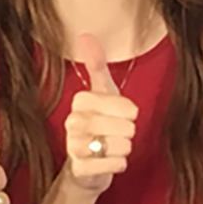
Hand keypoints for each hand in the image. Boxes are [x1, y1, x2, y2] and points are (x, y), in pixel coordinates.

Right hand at [64, 35, 138, 194]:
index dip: (129, 112)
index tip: (121, 114)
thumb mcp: (102, 92)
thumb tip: (86, 34)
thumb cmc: (98, 123)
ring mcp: (74, 146)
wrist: (85, 165)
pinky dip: (118, 164)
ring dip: (123, 149)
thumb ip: (96, 64)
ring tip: (112, 147)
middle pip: (124, 127)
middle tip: (115, 133)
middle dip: (127, 133)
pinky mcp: (79, 168)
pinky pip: (114, 165)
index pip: (124, 106)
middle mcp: (73, 121)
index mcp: (80, 100)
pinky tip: (109, 161)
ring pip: (121, 146)